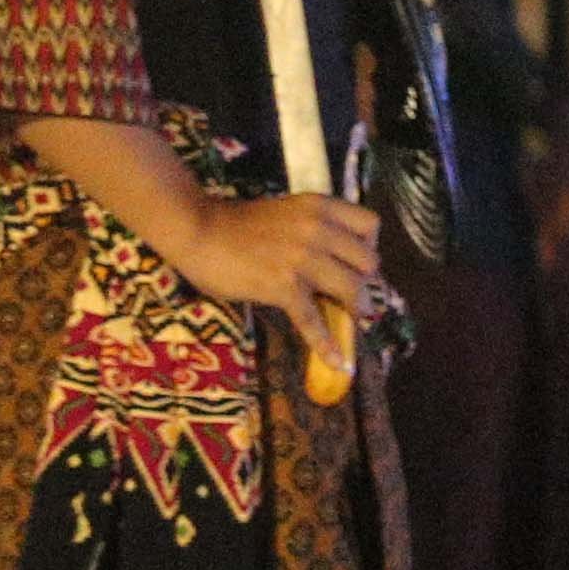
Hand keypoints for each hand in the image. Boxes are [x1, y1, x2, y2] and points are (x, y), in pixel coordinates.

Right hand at [172, 190, 379, 399]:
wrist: (198, 228)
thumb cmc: (237, 224)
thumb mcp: (288, 214)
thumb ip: (314, 231)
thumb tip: (335, 263)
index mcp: (320, 207)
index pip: (370, 225)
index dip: (370, 246)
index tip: (357, 261)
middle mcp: (318, 230)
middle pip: (368, 262)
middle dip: (364, 281)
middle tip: (351, 294)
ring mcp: (302, 258)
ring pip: (351, 289)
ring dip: (356, 310)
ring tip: (354, 323)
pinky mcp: (283, 286)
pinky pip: (313, 320)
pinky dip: (327, 345)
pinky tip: (338, 362)